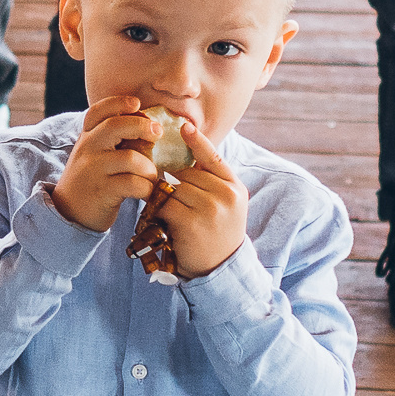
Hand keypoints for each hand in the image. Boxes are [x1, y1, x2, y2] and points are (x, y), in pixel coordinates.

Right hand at [50, 95, 161, 232]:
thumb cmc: (91, 180)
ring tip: (151, 177)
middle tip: (157, 134)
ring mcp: (93, 170)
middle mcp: (87, 149)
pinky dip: (146, 188)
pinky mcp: (102, 191)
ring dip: (149, 168)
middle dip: (142, 126)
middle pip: (116, 125)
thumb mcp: (93, 154)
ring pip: (130, 158)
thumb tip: (148, 125)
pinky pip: (133, 184)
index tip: (137, 104)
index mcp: (87, 137)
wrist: (68, 213)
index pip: (98, 111)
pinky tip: (146, 192)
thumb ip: (111, 139)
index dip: (119, 102)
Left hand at [151, 120, 248, 278]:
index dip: (198, 141)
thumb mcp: (226, 205)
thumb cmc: (217, 233)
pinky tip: (164, 223)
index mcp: (235, 187)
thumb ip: (212, 182)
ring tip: (168, 214)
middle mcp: (226, 195)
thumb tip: (191, 152)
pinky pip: (165, 206)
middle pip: (186, 174)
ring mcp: (210, 208)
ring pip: (174, 189)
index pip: (214, 158)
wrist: (220, 269)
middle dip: (173, 184)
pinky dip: (159, 213)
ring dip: (164, 199)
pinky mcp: (192, 223)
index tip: (184, 126)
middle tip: (169, 200)